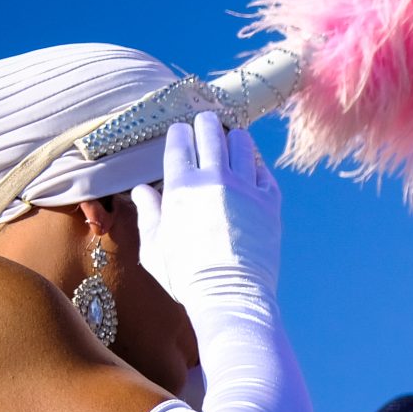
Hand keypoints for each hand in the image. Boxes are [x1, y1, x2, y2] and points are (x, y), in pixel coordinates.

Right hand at [129, 111, 283, 308]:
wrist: (229, 293)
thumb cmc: (185, 274)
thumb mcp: (154, 245)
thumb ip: (149, 212)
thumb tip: (142, 190)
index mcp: (181, 186)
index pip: (180, 145)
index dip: (180, 133)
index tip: (180, 129)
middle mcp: (214, 179)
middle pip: (212, 135)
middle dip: (207, 124)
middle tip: (207, 119)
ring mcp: (246, 188)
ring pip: (242, 147)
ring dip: (235, 138)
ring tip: (233, 135)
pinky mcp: (270, 202)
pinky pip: (265, 172)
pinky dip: (257, 163)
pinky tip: (253, 163)